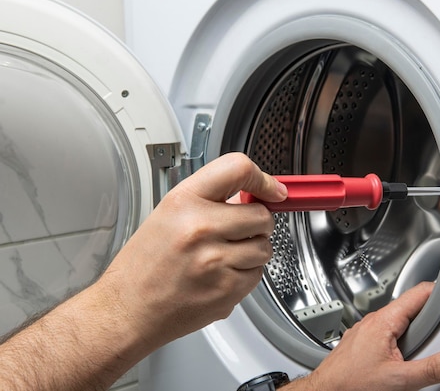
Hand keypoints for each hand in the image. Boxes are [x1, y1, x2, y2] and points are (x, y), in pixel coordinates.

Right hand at [99, 152, 286, 346]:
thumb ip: (210, 199)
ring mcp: (215, 261)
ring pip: (265, 247)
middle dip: (258, 224)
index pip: (238, 169)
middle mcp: (200, 227)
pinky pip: (258, 275)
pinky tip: (220, 275)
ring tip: (224, 256)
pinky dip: (246, 275)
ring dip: (253, 251)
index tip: (272, 190)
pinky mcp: (226, 290)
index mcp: (184, 201)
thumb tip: (252, 196)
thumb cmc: (145, 264)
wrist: (128, 309)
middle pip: (262, 215)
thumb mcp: (169, 214)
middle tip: (239, 231)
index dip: (263, 179)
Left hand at [286, 282, 439, 390]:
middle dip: (428, 320)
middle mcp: (373, 321)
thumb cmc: (350, 383)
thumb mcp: (399, 380)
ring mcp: (366, 331)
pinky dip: (399, 341)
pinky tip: (402, 359)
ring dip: (413, 332)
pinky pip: (386, 334)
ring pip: (398, 323)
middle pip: (410, 309)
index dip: (439, 292)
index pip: (418, 293)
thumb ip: (432, 369)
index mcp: (383, 321)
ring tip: (424, 350)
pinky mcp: (362, 343)